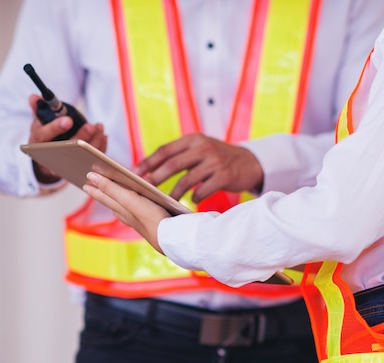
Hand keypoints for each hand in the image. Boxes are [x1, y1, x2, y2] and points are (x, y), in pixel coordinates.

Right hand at [28, 94, 107, 182]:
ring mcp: (64, 165)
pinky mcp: (77, 168)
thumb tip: (34, 97)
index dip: (55, 128)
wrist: (47, 158)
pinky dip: (99, 148)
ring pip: (81, 156)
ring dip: (94, 142)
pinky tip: (103, 137)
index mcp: (36, 144)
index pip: (43, 136)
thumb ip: (38, 109)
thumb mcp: (38, 124)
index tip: (68, 120)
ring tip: (99, 127)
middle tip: (91, 126)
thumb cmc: (44, 137)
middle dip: (81, 137)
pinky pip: (90, 161)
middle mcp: (49, 157)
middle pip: (66, 149)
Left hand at [83, 172, 170, 252]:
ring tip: (108, 196)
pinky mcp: (151, 222)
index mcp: (121, 209)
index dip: (95, 187)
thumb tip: (90, 177)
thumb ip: (111, 188)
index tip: (86, 179)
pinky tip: (135, 208)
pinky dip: (130, 207)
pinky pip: (135, 212)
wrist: (171, 238)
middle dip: (101, 193)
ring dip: (114, 200)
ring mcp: (139, 220)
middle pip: (111, 202)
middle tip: (90, 186)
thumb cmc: (151, 219)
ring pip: (122, 209)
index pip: (104, 195)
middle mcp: (128, 215)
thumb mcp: (129, 200)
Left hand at [133, 133, 263, 202]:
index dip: (148, 162)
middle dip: (155, 178)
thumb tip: (149, 170)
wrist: (249, 163)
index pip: (165, 150)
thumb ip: (179, 155)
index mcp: (193, 139)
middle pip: (173, 164)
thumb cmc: (218, 159)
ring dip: (174, 193)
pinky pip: (204, 190)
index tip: (134, 173)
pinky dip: (195, 198)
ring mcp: (215, 162)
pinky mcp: (225, 176)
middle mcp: (203, 148)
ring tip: (167, 201)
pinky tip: (193, 201)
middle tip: (143, 190)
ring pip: (187, 180)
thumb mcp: (200, 149)